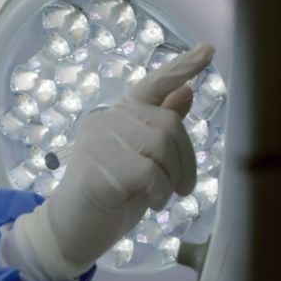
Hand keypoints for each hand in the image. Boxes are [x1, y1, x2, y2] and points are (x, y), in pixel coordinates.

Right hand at [5, 44, 214, 280]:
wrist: (72, 231)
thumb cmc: (110, 196)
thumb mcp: (143, 160)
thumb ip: (160, 128)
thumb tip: (187, 91)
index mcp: (119, 114)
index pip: (154, 83)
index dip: (182, 67)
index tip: (208, 49)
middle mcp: (107, 118)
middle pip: (169, 124)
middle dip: (185, 161)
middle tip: (182, 189)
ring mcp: (98, 140)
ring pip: (161, 146)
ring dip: (171, 178)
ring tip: (159, 197)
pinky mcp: (97, 166)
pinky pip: (149, 172)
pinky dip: (159, 192)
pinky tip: (150, 203)